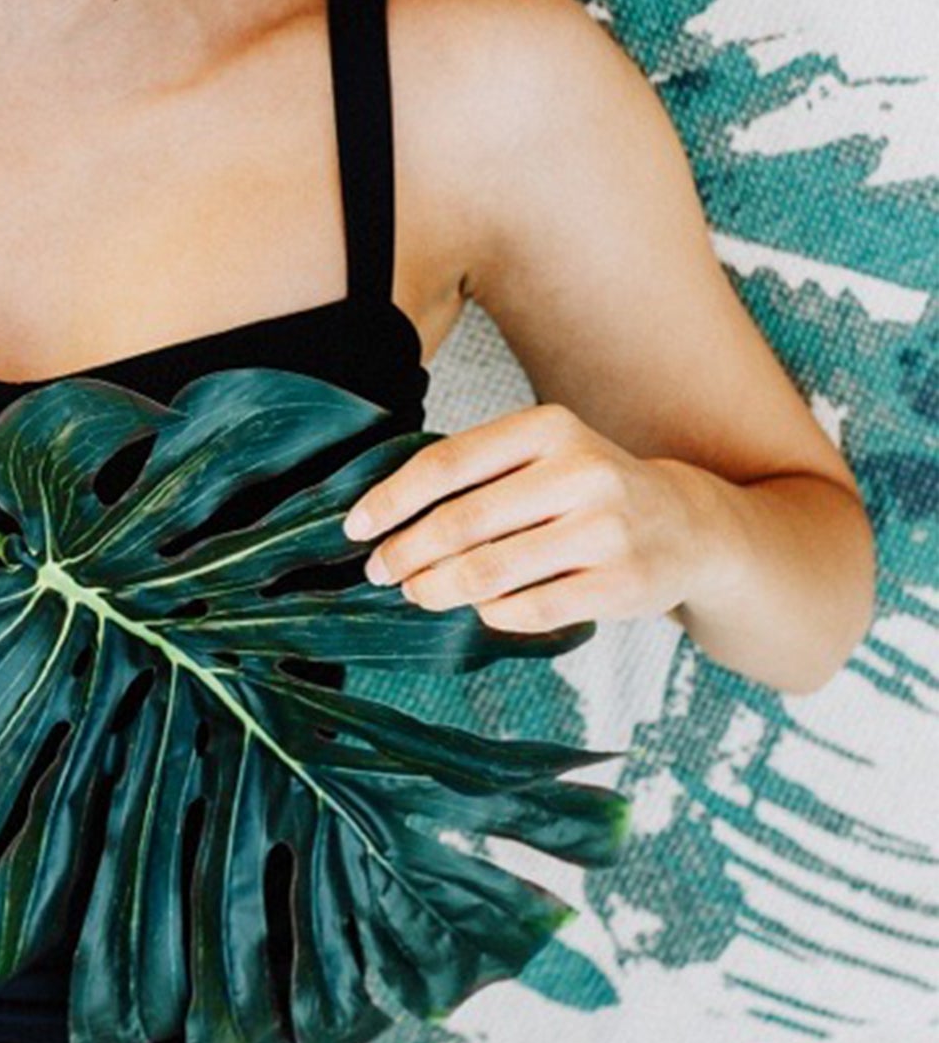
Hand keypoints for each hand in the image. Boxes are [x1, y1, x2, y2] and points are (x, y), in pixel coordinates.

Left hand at [341, 403, 699, 634]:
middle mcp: (580, 471)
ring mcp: (605, 529)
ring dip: (438, 589)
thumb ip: (478, 474)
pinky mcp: (621, 584)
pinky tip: (480, 610)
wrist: (687, 525)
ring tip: (416, 594)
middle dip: (407, 552)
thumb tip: (384, 516)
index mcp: (549, 429)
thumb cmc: (590, 491)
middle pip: (462, 521)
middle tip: (379, 571)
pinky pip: (530, 608)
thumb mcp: (544, 455)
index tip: (354, 528)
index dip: (391, 499)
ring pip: (490, 571)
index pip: (447, 463)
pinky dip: (492, 613)